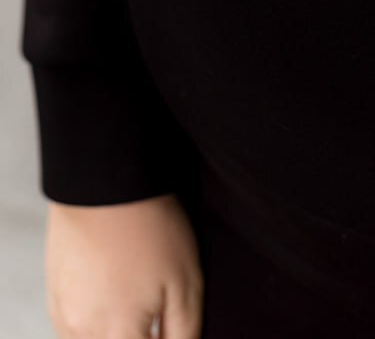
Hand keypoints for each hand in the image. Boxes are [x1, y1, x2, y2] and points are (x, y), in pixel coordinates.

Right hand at [45, 193, 204, 337]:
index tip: (164, 328)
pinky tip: (111, 298)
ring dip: (114, 334)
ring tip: (133, 303)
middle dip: (135, 335)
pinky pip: (72, 330)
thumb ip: (183, 333)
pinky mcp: (54, 296)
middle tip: (152, 315)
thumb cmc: (150, 228)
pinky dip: (93, 326)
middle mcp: (86, 334)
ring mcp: (65, 316)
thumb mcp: (187, 283)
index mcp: (121, 337)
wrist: (105, 183)